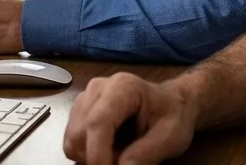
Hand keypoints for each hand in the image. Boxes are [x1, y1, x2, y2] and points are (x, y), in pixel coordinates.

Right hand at [64, 74, 196, 164]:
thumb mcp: (171, 136)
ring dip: (91, 155)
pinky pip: (72, 140)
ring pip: (72, 139)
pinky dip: (88, 151)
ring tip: (119, 153)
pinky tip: (109, 148)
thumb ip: (147, 153)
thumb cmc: (173, 115)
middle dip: (97, 156)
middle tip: (124, 161)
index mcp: (122, 87)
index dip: (97, 153)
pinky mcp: (79, 110)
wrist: (171, 102)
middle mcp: (97, 88)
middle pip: (79, 133)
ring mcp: (85, 98)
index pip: (98, 122)